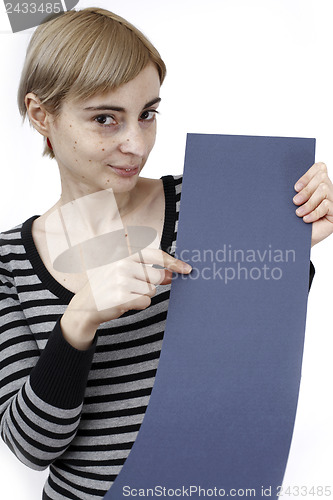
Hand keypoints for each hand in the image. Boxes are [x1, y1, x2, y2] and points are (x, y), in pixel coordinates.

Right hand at [60, 248, 191, 348]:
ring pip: (151, 291)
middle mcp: (122, 263)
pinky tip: (123, 303)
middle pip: (157, 276)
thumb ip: (147, 271)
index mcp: (123, 253)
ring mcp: (121, 280)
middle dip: (151, 284)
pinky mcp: (121, 297)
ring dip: (142, 296)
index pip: (155, 255)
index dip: (173, 262)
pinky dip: (138, 305)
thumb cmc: (107, 286)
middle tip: (133, 287)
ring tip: (125, 294)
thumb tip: (172, 274)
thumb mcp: (123, 272)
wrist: (85, 306)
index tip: (187, 269)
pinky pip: (145, 302)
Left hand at [293, 162, 332, 246]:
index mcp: (317, 185)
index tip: (295, 188)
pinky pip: (327, 205)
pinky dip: (314, 212)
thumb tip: (288, 179)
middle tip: (295, 201)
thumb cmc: (292, 220)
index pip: (320, 168)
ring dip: (309, 202)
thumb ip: (296, 189)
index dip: (308, 175)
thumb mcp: (293, 202)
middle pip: (322, 177)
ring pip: (324, 189)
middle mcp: (328, 191)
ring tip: (299, 213)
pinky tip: (306, 219)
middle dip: (307, 189)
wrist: (294, 240)